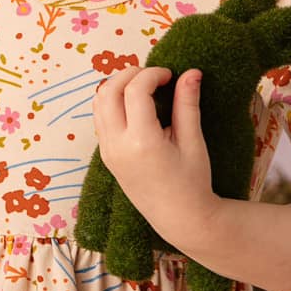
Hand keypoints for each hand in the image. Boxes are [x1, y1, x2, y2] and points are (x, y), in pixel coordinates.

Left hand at [92, 65, 221, 248]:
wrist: (179, 218)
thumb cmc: (192, 182)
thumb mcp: (193, 142)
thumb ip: (187, 105)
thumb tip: (191, 72)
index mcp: (141, 142)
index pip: (134, 91)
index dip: (152, 74)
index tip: (170, 75)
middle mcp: (117, 145)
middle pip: (108, 91)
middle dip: (130, 74)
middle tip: (154, 76)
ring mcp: (108, 151)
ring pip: (98, 103)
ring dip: (117, 86)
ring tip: (144, 88)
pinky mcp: (106, 155)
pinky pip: (100, 119)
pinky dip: (112, 102)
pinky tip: (136, 105)